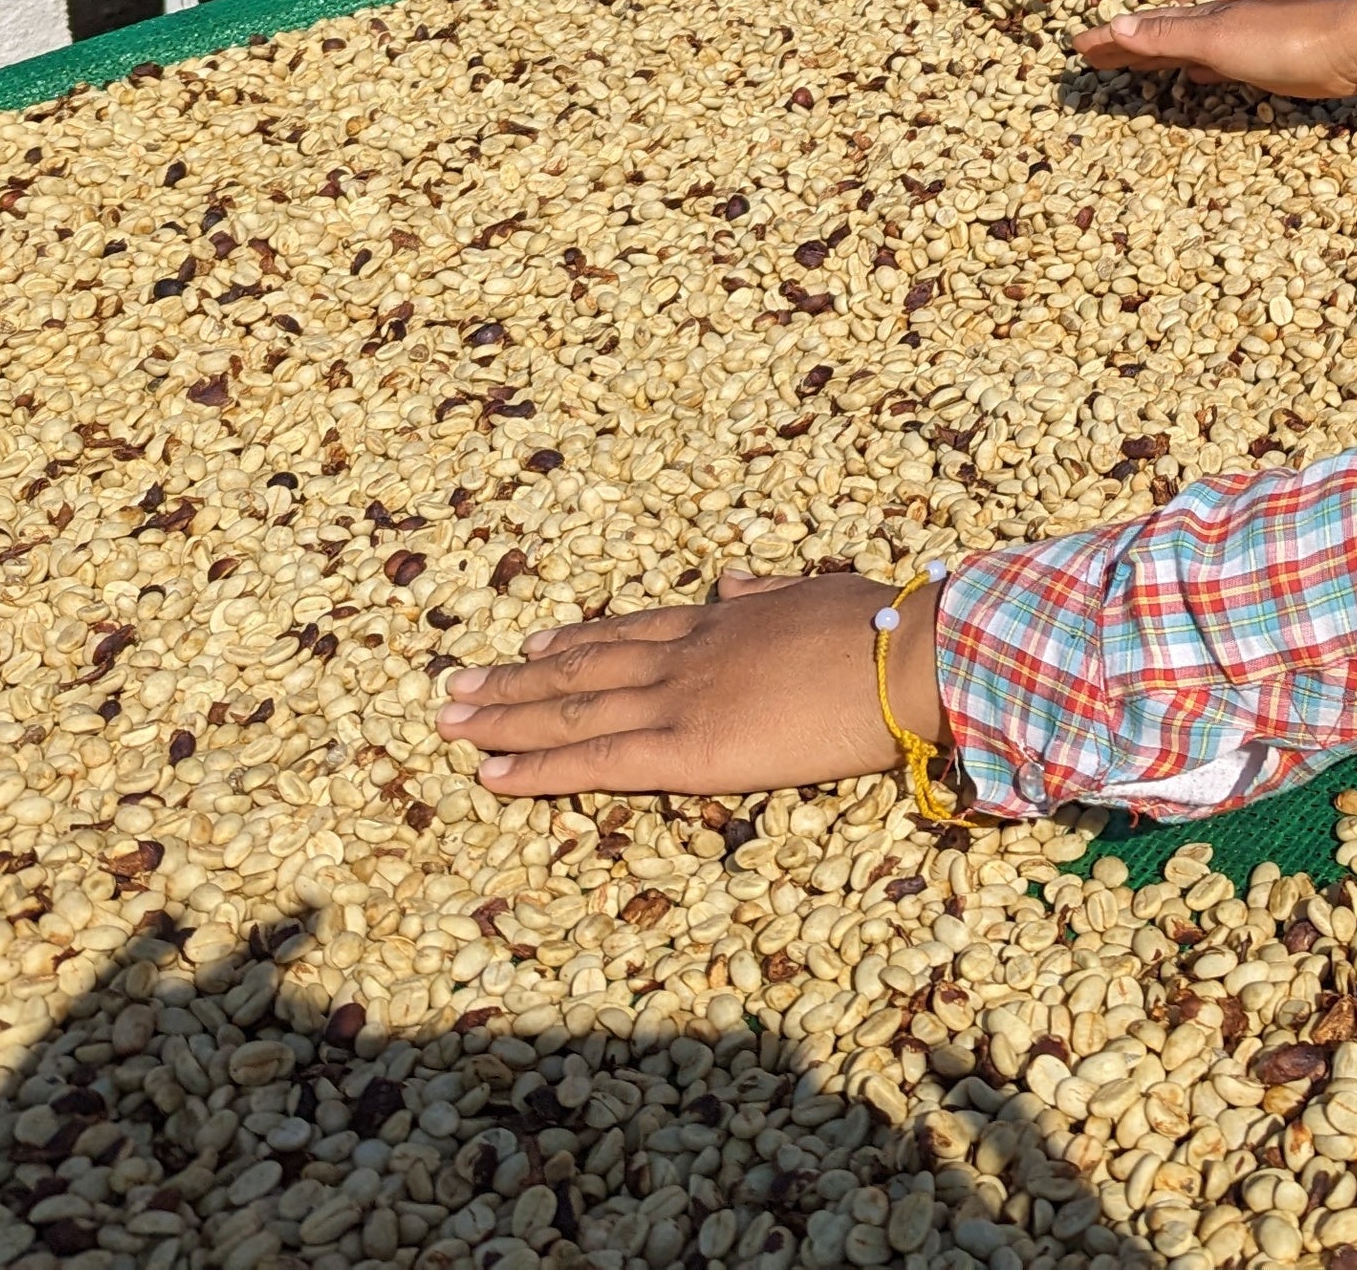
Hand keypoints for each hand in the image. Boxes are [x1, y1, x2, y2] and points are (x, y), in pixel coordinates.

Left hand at [435, 569, 936, 799]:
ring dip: (505, 718)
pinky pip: (596, 761)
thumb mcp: (819, 591)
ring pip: (572, 709)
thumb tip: (735, 581)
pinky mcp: (688, 751)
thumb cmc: (884, 626)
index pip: (629, 632)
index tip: (529, 648)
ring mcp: (680, 701)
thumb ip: (769, 592)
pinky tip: (492, 775)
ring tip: (450, 724)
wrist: (906, 656)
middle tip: (456, 688)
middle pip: (582, 667)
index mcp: (722, 621)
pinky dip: (538, 768)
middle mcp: (686, 656)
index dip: (574, 642)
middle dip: (513, 681)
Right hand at [1078, 0, 1356, 100]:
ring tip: (1130, 64)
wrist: (1345, 49)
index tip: (1076, 45)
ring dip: (1157, 57)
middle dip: (1126, 46)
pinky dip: (1197, 69)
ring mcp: (1239, 44)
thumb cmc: (1283, 39)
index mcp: (1200, 18)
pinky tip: (1195, 77)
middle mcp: (1216, 26)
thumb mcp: (1218, 37)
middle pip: (1160, 36)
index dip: (1110, 36)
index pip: (1142, 27)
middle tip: (1091, 57)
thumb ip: (1169, 34)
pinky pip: (1215, 66)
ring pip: (1186, 50)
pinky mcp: (1262, 64)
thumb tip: (1115, 26)